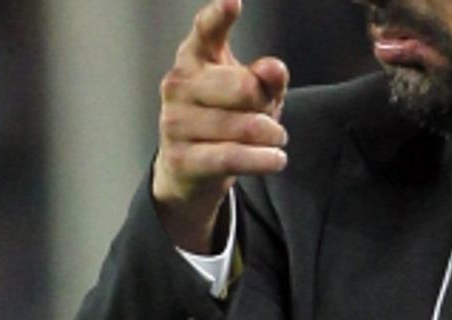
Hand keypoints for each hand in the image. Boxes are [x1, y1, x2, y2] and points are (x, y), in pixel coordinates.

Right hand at [152, 0, 289, 251]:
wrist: (190, 170)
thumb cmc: (225, 120)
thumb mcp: (254, 96)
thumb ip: (268, 79)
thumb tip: (273, 68)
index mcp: (195, 57)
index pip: (206, 32)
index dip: (218, 17)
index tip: (233, 2)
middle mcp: (178, 84)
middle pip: (241, 87)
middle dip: (265, 103)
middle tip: (273, 118)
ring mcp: (174, 121)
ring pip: (241, 126)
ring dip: (270, 136)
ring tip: (276, 140)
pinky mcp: (180, 158)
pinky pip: (231, 156)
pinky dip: (261, 159)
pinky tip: (277, 159)